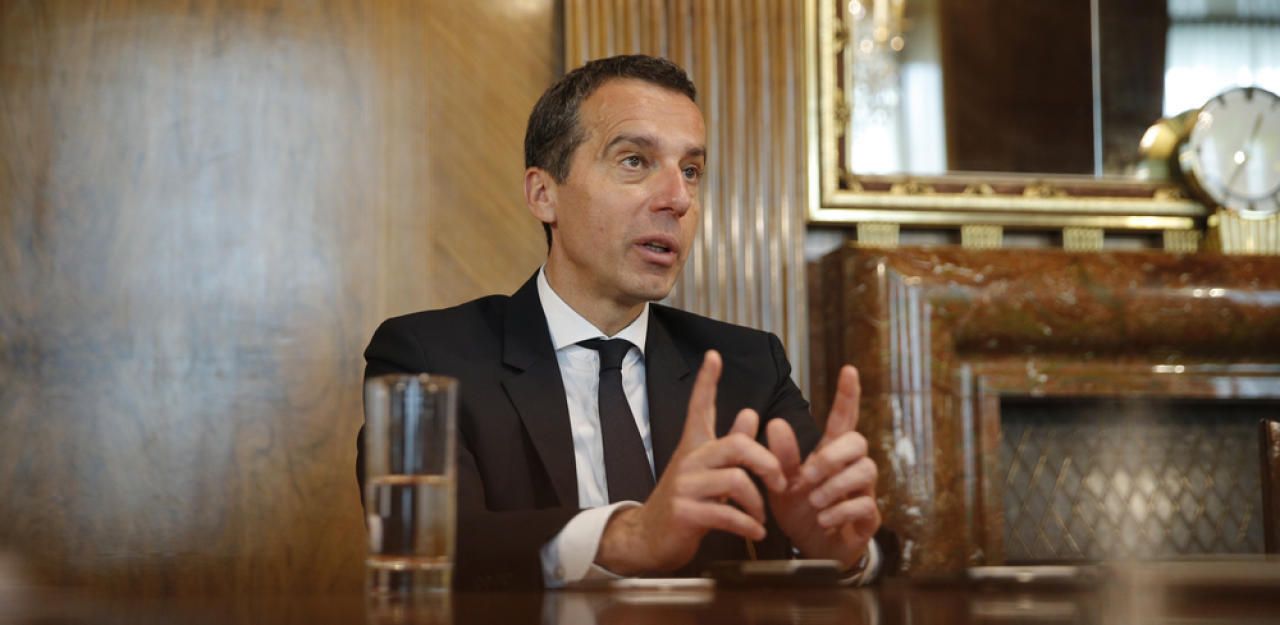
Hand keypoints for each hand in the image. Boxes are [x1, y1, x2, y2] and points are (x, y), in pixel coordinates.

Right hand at [595, 350, 788, 574]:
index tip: (713, 356)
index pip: (698, 407)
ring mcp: (685, 486)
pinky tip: (755, 532)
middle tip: (780, 482)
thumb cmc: (686, 500)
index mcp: (694, 446)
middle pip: (737, 445)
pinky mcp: (686, 512)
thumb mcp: (707, 470)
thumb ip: (729, 443)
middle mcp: (689, 460)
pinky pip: (728, 514)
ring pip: (737, 481)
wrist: (649, 536)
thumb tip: (751, 413)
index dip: (706, 381)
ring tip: (761, 517)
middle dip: (767, 463)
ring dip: (758, 503)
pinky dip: (748, 525)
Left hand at [766, 365, 879, 568]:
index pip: (843, 418)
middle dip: (833, 456)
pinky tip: (823, 518)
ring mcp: (863, 491)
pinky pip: (865, 505)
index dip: (847, 394)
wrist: (810, 547)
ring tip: (813, 501)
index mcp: (830, 453)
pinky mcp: (868, 517)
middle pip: (858, 441)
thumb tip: (775, 423)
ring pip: (865, 471)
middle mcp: (850, 467)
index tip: (848, 369)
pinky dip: (841, 510)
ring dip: (834, 485)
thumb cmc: (800, 508)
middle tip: (808, 476)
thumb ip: (780, 456)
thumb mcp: (783, 482)